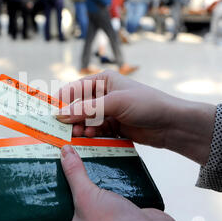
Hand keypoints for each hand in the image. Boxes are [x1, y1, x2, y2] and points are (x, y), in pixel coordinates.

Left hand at [38, 145, 178, 220]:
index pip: (44, 219)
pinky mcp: (116, 213)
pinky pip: (106, 194)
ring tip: (75, 158)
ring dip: (85, 179)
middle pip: (66, 203)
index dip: (38, 201)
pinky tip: (99, 163)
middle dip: (64, 183)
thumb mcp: (87, 199)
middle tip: (56, 161)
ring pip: (87, 197)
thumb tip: (64, 153)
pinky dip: (104, 180)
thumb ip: (74, 174)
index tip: (34, 181)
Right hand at [56, 70, 215, 164]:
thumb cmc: (146, 104)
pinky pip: (96, 131)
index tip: (49, 113)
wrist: (172, 124)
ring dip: (80, 128)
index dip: (62, 100)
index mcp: (103, 81)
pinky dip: (91, 135)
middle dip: (71, 118)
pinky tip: (88, 139)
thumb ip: (87, 109)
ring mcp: (109, 112)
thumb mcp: (114, 103)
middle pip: (79, 107)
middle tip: (62, 130)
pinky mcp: (114, 126)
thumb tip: (60, 114)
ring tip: (77, 136)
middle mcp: (103, 95)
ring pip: (86, 120)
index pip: (75, 89)